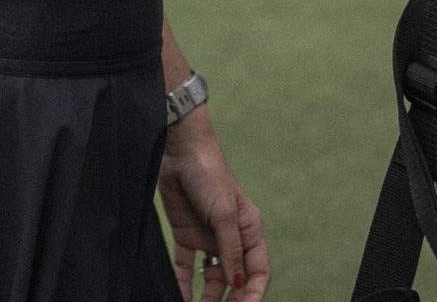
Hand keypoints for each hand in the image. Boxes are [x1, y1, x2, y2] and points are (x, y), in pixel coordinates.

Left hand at [160, 115, 268, 299]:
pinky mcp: (186, 234)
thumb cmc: (209, 173)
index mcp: (249, 229)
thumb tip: (239, 284)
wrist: (178, 148)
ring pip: (210, 278)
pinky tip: (178, 297)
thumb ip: (231, 250)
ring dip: (205, 298)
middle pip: (235, 279)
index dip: (254, 294)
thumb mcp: (224, 213)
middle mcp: (230, 237)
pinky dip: (183, 284)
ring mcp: (208, 237)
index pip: (258, 271)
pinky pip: (186, 267)